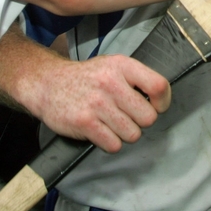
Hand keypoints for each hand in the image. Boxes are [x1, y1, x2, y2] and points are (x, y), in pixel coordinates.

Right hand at [23, 53, 170, 152]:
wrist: (48, 83)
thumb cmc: (86, 78)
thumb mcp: (112, 66)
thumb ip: (136, 79)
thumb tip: (160, 101)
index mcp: (122, 66)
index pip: (159, 86)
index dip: (162, 103)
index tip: (155, 106)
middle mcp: (110, 82)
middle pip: (148, 117)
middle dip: (139, 121)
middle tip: (126, 115)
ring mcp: (97, 103)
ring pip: (132, 134)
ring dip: (124, 133)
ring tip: (110, 122)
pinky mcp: (84, 123)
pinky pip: (114, 145)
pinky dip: (109, 142)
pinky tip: (100, 130)